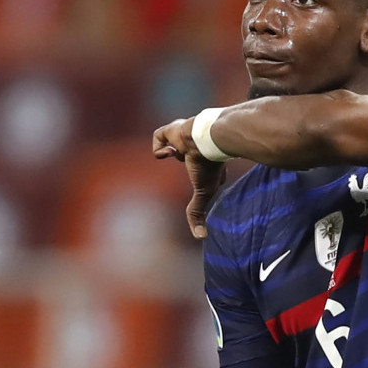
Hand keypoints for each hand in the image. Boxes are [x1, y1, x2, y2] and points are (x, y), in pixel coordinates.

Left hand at [153, 117, 225, 238]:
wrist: (205, 139)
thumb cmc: (208, 165)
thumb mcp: (204, 191)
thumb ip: (198, 212)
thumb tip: (201, 237)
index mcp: (208, 160)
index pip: (201, 168)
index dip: (199, 174)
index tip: (204, 180)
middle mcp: (196, 148)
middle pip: (186, 154)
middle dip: (184, 157)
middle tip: (187, 160)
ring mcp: (183, 137)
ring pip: (173, 144)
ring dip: (175, 151)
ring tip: (179, 153)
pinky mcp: (171, 130)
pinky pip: (158, 136)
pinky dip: (159, 146)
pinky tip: (168, 152)